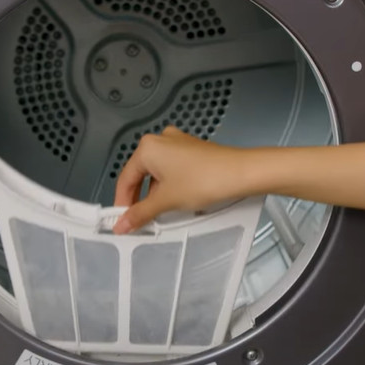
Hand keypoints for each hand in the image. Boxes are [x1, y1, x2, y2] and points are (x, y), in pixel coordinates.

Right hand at [112, 126, 247, 233]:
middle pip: (141, 175)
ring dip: (156, 194)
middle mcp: (161, 140)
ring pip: (157, 173)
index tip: (123, 220)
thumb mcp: (166, 200)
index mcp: (148, 148)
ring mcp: (178, 143)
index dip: (122, 203)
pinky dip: (170, 186)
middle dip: (140, 199)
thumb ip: (140, 213)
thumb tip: (122, 224)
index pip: (126, 179)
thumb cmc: (205, 179)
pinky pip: (172, 169)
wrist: (242, 173)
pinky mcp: (192, 150)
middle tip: (140, 220)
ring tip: (162, 213)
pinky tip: (177, 201)